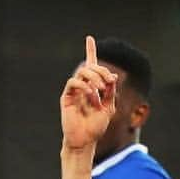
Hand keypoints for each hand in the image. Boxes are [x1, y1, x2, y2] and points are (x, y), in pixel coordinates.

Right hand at [61, 36, 117, 152]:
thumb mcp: (109, 109)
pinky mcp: (66, 97)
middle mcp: (83, 86)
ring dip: (94, 78)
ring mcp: (74, 91)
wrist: (85, 140)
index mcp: (93, 88)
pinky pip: (73, 82)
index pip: (91, 66)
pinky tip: (91, 94)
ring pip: (82, 72)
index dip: (90, 51)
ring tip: (100, 90)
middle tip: (108, 83)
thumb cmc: (96, 127)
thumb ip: (111, 93)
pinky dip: (84, 86)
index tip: (89, 38)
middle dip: (101, 71)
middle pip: (90, 67)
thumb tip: (113, 77)